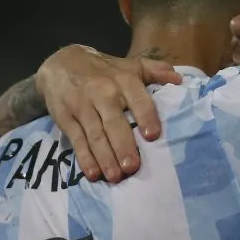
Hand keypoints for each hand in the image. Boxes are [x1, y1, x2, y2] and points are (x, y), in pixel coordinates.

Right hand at [36, 45, 182, 182]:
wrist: (60, 63)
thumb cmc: (104, 70)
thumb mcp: (129, 65)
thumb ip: (155, 70)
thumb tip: (179, 79)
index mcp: (123, 79)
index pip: (137, 98)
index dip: (145, 115)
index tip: (152, 135)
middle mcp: (102, 92)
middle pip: (114, 122)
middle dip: (123, 145)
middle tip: (133, 167)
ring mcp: (82, 105)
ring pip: (95, 134)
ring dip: (105, 157)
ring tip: (116, 176)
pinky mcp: (65, 118)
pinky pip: (77, 140)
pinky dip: (84, 157)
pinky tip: (93, 173)